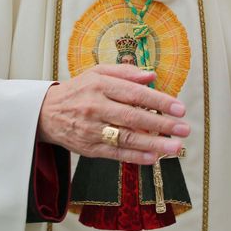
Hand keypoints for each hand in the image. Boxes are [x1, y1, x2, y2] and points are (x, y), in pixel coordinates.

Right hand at [37, 65, 188, 164]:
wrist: (46, 113)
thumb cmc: (78, 90)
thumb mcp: (97, 73)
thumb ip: (126, 73)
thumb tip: (152, 75)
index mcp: (100, 85)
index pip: (135, 93)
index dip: (159, 101)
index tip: (180, 108)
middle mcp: (96, 107)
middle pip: (133, 117)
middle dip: (162, 124)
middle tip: (184, 129)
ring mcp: (92, 129)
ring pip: (126, 138)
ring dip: (154, 144)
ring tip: (175, 147)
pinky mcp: (89, 148)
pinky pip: (116, 153)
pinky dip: (135, 156)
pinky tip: (153, 158)